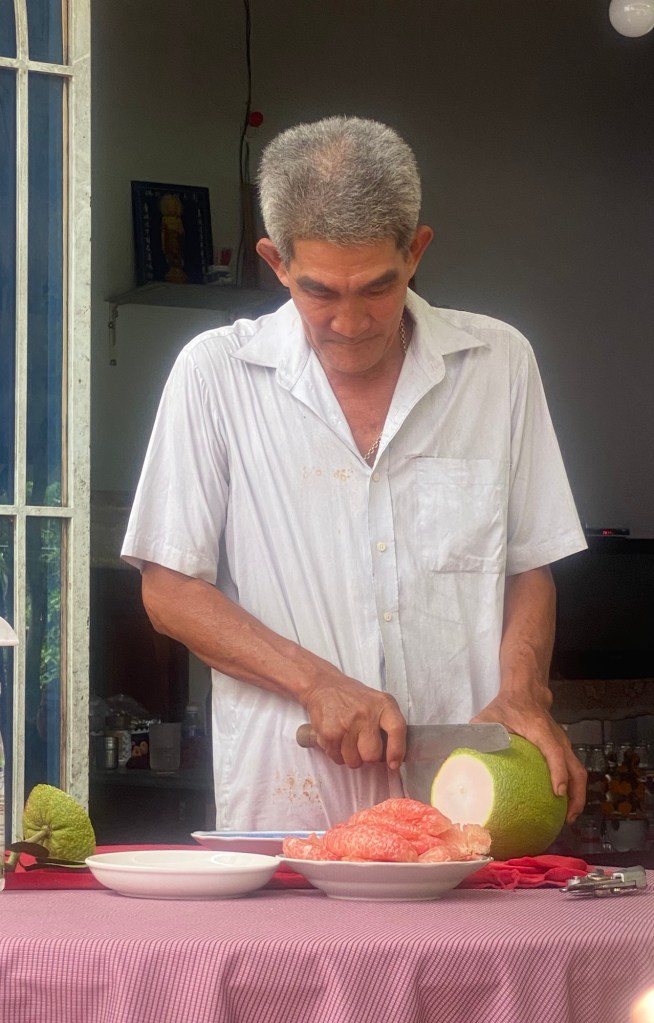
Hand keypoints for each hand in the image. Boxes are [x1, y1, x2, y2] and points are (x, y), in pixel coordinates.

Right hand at [302, 672, 406, 770]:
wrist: (323, 685)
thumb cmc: (352, 697)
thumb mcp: (377, 701)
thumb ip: (389, 724)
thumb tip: (394, 757)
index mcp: (383, 704)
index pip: (397, 729)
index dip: (397, 750)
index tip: (393, 764)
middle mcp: (366, 713)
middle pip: (373, 755)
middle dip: (367, 756)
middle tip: (362, 744)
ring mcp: (347, 724)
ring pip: (354, 762)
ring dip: (351, 757)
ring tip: (348, 739)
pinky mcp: (330, 733)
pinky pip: (338, 759)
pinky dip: (337, 754)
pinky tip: (337, 738)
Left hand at [471, 692, 586, 822]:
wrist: (525, 693)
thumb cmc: (508, 706)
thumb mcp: (489, 717)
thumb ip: (480, 734)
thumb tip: (470, 757)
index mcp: (541, 730)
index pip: (555, 752)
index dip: (558, 773)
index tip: (557, 793)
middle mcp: (557, 738)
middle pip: (575, 768)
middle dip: (576, 794)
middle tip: (567, 818)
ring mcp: (563, 743)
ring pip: (577, 771)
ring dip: (577, 795)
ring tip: (567, 818)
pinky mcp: (563, 749)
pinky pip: (572, 770)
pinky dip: (572, 788)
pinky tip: (560, 804)